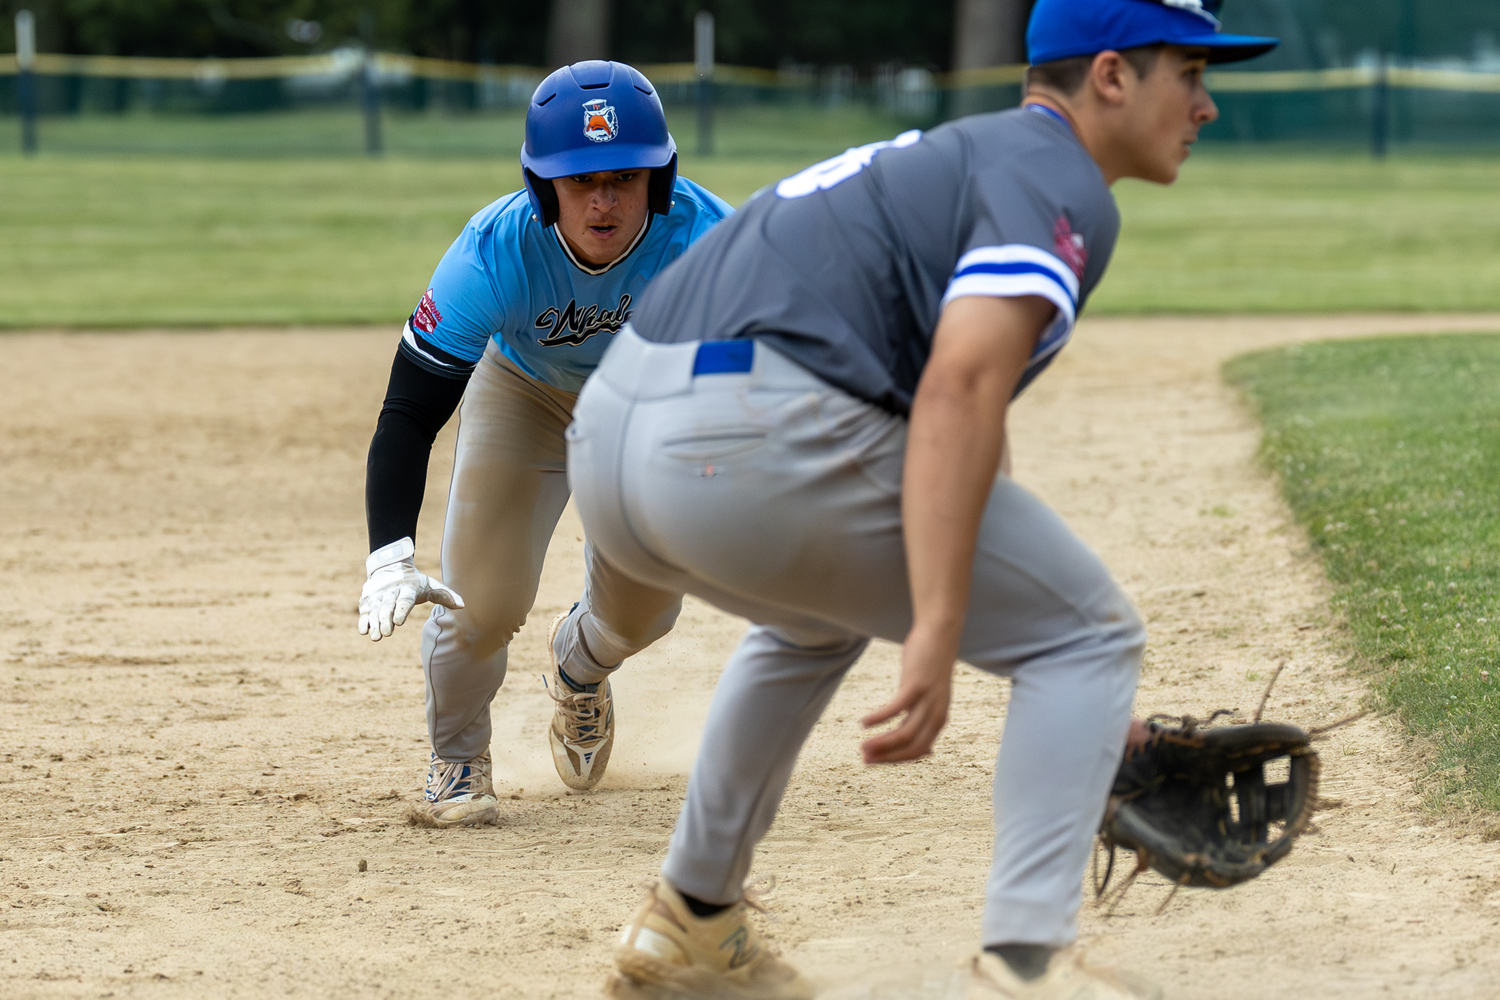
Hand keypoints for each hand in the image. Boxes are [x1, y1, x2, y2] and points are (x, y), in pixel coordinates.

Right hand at [357, 537, 463, 641]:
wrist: (391, 565)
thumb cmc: (415, 581)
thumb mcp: (430, 584)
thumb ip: (445, 595)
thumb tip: (462, 605)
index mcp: (407, 589)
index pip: (404, 601)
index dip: (401, 611)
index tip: (399, 622)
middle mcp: (391, 592)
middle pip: (387, 608)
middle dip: (386, 620)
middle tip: (386, 633)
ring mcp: (378, 596)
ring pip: (375, 611)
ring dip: (374, 624)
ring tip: (375, 636)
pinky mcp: (368, 600)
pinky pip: (365, 611)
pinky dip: (364, 620)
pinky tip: (364, 631)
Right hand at [860, 623, 956, 763]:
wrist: (940, 633)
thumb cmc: (930, 664)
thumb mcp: (928, 694)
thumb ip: (921, 714)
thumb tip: (921, 738)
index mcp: (938, 718)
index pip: (918, 750)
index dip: (896, 759)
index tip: (876, 761)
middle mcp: (936, 713)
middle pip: (913, 746)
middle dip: (888, 757)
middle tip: (865, 760)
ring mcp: (928, 699)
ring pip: (905, 732)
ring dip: (882, 743)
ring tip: (863, 747)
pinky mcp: (916, 684)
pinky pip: (896, 708)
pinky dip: (879, 718)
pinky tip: (863, 722)